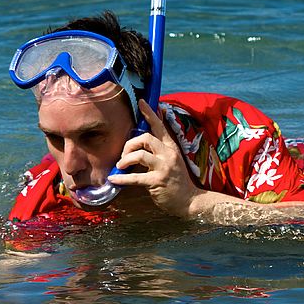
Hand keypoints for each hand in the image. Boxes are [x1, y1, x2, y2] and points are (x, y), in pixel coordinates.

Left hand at [108, 99, 203, 216]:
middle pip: (145, 138)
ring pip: (139, 155)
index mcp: (171, 147)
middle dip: (130, 145)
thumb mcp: (171, 161)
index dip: (150, 113)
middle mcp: (169, 154)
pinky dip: (121, 178)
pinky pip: (135, 177)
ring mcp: (164, 167)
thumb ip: (158, 150)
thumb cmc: (176, 181)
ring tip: (120, 166)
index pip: (160, 126)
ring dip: (125, 160)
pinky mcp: (157, 181)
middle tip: (124, 156)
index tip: (141, 102)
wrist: (189, 201)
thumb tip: (142, 141)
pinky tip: (113, 179)